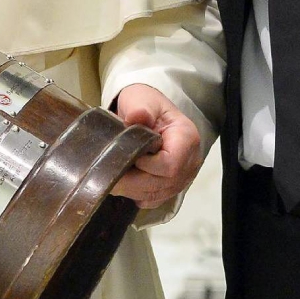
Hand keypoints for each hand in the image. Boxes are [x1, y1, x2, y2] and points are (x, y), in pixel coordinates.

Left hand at [109, 83, 202, 209]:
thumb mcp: (141, 99)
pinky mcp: (172, 185)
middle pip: (163, 183)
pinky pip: (155, 199)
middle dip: (134, 182)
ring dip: (132, 190)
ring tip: (111, 180)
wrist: (149, 111)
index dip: (147, 166)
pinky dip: (138, 195)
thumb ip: (140, 109)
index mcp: (186, 137)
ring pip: (158, 193)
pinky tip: (124, 185)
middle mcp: (190, 160)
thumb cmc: (146, 104)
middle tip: (108, 176)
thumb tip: (137, 117)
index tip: (128, 156)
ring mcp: (183, 175)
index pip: (171, 164)